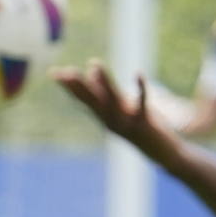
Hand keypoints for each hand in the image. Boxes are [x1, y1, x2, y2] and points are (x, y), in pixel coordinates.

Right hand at [50, 60, 182, 165]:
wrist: (162, 153)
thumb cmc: (142, 127)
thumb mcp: (122, 107)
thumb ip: (106, 90)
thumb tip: (92, 68)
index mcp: (104, 116)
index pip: (83, 98)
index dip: (68, 86)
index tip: (53, 73)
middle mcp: (111, 120)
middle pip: (92, 100)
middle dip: (78, 86)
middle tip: (62, 72)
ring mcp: (127, 122)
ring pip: (112, 100)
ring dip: (104, 82)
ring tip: (94, 63)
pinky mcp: (145, 122)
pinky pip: (142, 103)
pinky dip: (140, 88)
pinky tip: (137, 73)